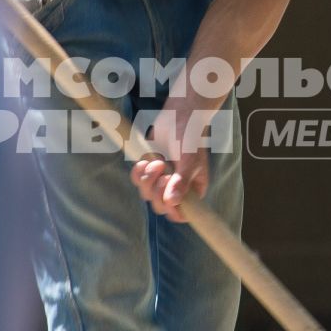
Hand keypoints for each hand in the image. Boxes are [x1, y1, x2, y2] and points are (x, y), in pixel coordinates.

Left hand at [129, 96, 213, 223]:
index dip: (172, 211)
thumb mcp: (189, 161)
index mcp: (193, 191)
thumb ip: (181, 183)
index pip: (181, 214)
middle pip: (159, 206)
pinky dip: (138, 172)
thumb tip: (171, 203)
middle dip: (156, 190)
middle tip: (162, 170)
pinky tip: (144, 161)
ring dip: (148, 179)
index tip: (167, 199)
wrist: (180, 115)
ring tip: (157, 161)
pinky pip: (137, 180)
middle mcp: (177, 188)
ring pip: (146, 194)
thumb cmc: (190, 138)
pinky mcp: (149, 169)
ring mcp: (162, 180)